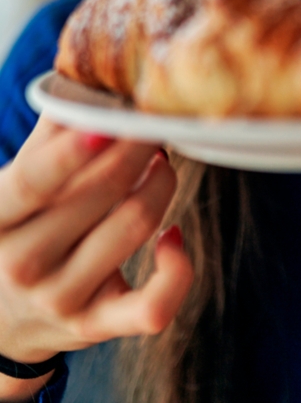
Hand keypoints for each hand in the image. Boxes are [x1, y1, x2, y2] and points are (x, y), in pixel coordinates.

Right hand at [0, 115, 192, 371]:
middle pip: (101, 194)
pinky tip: (174, 236)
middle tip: (151, 125)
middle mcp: (24, 262)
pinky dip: (177, 268)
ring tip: (161, 162)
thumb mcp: (12, 186)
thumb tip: (88, 80)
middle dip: (138, 149)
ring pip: (135, 226)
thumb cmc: (16, 230)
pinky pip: (153, 305)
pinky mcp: (96, 326)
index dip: (72, 153)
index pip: (34, 181)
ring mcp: (61, 298)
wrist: (0, 317)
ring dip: (162, 183)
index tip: (110, 124)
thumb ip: (48, 137)